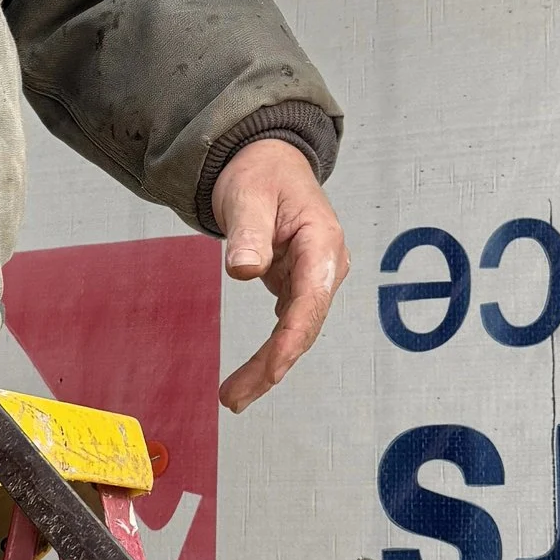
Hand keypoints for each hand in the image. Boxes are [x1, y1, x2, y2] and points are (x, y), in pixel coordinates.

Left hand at [213, 140, 349, 413]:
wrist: (268, 161)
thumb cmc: (260, 174)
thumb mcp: (247, 195)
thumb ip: (248, 234)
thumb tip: (243, 270)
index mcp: (322, 242)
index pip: (311, 300)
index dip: (291, 340)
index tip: (271, 371)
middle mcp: (327, 265)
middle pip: (304, 326)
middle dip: (273, 366)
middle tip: (233, 398)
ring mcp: (316, 278)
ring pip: (297, 331)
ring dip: (269, 366)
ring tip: (233, 396)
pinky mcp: (300, 285)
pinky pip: (288, 324)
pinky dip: (270, 351)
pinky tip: (249, 376)